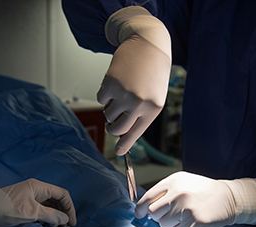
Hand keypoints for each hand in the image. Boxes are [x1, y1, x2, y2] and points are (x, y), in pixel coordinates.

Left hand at [0, 178, 76, 226]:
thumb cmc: (5, 209)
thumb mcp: (30, 213)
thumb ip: (50, 215)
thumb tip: (65, 219)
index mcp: (38, 187)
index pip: (62, 194)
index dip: (70, 208)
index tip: (72, 223)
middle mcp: (36, 190)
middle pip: (57, 199)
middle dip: (64, 212)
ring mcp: (29, 198)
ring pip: (49, 205)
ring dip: (56, 216)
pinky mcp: (23, 206)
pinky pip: (41, 210)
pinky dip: (47, 218)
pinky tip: (48, 226)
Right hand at [99, 7, 170, 155]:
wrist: (148, 44)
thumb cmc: (152, 72)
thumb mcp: (154, 96)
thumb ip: (141, 115)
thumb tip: (124, 135)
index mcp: (153, 109)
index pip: (135, 133)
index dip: (125, 145)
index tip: (119, 152)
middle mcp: (139, 103)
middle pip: (117, 129)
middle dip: (112, 128)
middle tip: (112, 123)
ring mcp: (124, 94)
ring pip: (108, 114)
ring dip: (110, 107)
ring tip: (120, 93)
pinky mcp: (110, 84)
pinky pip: (101, 99)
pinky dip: (105, 92)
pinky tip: (116, 81)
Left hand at [135, 172, 255, 226]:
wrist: (229, 197)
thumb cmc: (202, 191)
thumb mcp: (182, 182)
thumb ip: (164, 192)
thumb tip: (143, 208)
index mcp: (173, 182)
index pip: (148, 198)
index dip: (141, 208)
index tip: (140, 214)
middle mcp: (178, 194)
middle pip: (153, 214)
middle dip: (158, 217)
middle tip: (170, 214)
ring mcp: (186, 209)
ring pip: (164, 225)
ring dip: (171, 224)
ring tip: (184, 216)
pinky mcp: (194, 222)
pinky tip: (191, 222)